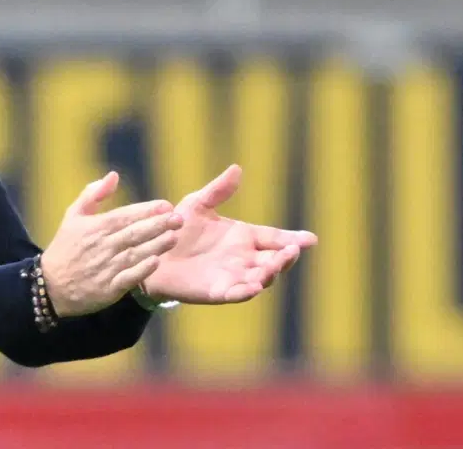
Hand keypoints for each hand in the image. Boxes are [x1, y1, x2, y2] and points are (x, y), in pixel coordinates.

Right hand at [40, 172, 183, 317]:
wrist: (50, 286)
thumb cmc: (65, 248)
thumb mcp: (72, 216)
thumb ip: (93, 194)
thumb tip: (113, 176)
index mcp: (95, 227)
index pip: (124, 215)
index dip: (146, 210)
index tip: (166, 205)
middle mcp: (102, 246)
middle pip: (133, 233)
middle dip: (157, 225)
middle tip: (178, 218)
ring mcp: (105, 268)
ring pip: (134, 254)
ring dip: (155, 245)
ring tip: (174, 237)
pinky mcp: (108, 288)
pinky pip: (128, 277)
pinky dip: (141, 270)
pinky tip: (156, 262)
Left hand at [140, 164, 317, 304]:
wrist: (152, 251)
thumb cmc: (177, 229)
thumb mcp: (198, 204)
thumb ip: (218, 191)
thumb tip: (236, 168)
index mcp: (244, 237)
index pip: (275, 238)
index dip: (293, 239)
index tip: (310, 239)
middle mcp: (244, 259)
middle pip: (274, 260)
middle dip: (285, 258)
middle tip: (292, 251)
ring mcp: (232, 276)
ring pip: (260, 278)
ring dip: (268, 274)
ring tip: (271, 267)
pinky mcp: (216, 291)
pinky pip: (235, 293)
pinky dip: (245, 291)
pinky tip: (253, 287)